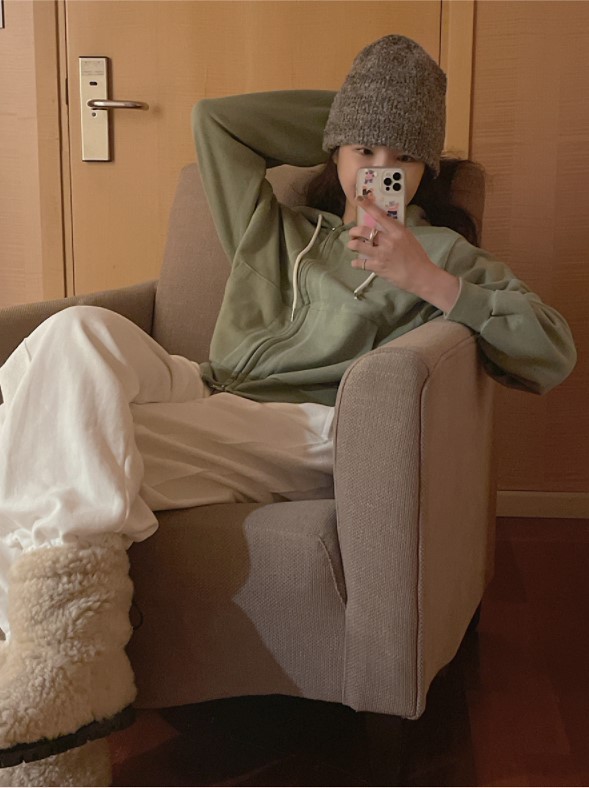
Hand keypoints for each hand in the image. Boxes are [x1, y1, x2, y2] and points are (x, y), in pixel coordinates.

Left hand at [347, 195, 460, 311]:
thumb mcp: (409, 239)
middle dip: (355, 231)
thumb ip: (396, 233)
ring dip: (352, 244)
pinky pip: (361, 263)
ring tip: (351, 245)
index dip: (368, 206)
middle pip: (365, 231)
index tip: (359, 199)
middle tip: (353, 233)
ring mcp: (382, 254)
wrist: (421, 275)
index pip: (380, 215)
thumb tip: (384, 229)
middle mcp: (388, 240)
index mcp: (398, 231)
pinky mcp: (378, 267)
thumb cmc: (417, 257)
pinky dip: (356, 263)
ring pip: (359, 246)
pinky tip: (355, 263)